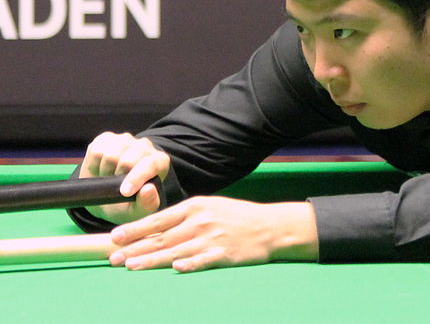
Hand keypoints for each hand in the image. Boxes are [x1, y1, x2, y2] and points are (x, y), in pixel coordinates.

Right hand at [79, 131, 170, 224]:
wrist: (106, 196)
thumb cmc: (127, 204)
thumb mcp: (137, 211)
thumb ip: (147, 204)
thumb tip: (148, 189)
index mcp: (160, 162)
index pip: (150, 164)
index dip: (136, 178)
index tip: (124, 192)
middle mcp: (145, 146)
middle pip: (128, 159)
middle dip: (117, 177)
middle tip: (116, 187)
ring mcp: (126, 140)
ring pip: (111, 154)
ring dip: (105, 171)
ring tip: (109, 179)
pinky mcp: (107, 138)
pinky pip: (97, 150)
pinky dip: (94, 165)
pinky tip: (101, 170)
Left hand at [108, 198, 318, 271]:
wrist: (270, 226)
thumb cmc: (238, 217)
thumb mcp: (211, 208)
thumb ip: (185, 218)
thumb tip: (156, 230)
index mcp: (196, 207)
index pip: (159, 219)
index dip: (136, 229)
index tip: (115, 237)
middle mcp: (201, 221)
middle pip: (162, 238)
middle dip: (135, 248)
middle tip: (113, 257)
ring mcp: (213, 238)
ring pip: (176, 251)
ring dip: (151, 260)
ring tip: (130, 266)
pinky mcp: (225, 254)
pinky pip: (204, 260)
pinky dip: (190, 264)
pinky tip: (176, 269)